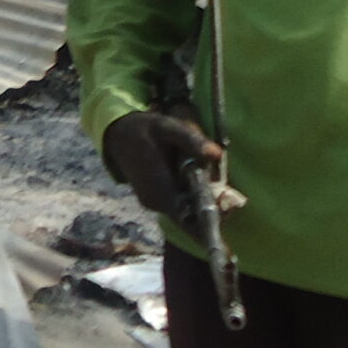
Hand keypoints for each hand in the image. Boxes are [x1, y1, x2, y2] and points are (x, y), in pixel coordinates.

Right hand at [102, 110, 220, 220]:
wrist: (117, 135)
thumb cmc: (143, 130)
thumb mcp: (166, 127)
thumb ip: (191, 139)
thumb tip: (217, 153)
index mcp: (158, 186)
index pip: (188, 214)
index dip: (210, 220)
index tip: (228, 215)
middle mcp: (155, 201)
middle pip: (189, 217)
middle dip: (211, 212)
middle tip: (230, 201)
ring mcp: (153, 204)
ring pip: (184, 214)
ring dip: (202, 207)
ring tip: (220, 195)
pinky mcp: (154, 202)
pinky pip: (177, 208)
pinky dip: (191, 204)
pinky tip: (202, 191)